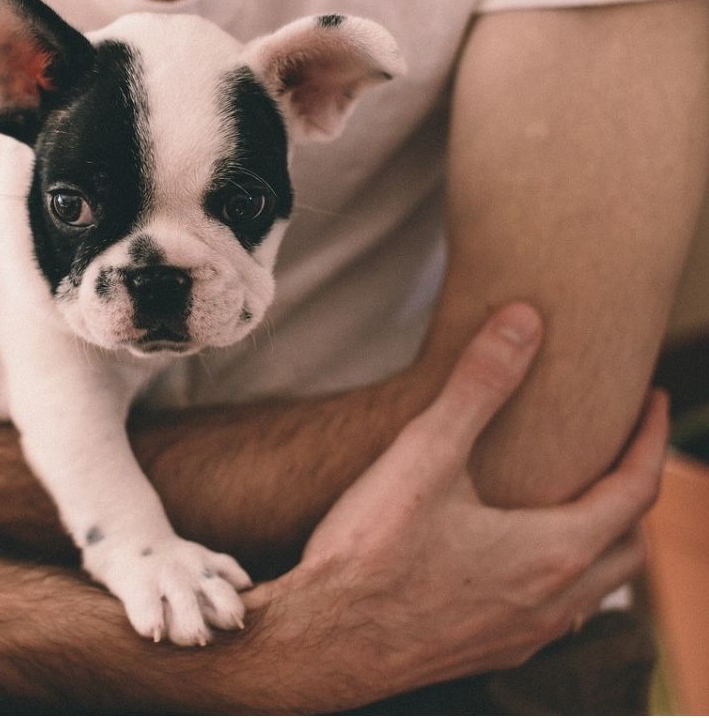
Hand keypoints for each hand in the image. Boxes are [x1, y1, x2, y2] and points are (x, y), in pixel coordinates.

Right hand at [239, 304, 664, 709]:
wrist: (322, 642)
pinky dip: (558, 582)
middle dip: (632, 495)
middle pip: (628, 546)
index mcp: (555, 552)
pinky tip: (516, 567)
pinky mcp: (485, 654)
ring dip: (598, 544)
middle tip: (617, 453)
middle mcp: (554, 602)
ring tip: (571, 507)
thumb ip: (479, 386)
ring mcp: (522, 636)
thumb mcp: (425, 456)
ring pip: (594, 590)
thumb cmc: (372, 552)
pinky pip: (551, 618)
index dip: (651, 438)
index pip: (636, 489)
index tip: (653, 402)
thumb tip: (523, 321)